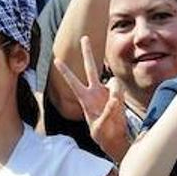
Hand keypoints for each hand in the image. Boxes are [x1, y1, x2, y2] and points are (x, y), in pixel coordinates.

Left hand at [55, 36, 129, 160]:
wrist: (114, 138)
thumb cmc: (102, 134)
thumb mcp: (100, 126)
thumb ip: (108, 112)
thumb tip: (114, 99)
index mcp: (85, 98)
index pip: (73, 82)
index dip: (65, 71)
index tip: (56, 60)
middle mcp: (95, 91)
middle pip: (91, 67)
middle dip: (88, 52)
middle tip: (84, 38)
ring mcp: (107, 92)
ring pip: (113, 81)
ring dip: (115, 93)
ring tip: (113, 108)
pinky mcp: (118, 95)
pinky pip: (120, 90)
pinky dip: (119, 98)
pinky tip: (117, 109)